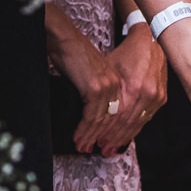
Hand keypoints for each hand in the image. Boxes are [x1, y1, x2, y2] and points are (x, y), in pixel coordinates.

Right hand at [46, 7, 122, 152]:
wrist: (65, 39)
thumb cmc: (77, 56)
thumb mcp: (96, 77)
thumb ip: (102, 94)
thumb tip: (99, 114)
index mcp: (123, 85)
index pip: (125, 115)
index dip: (118, 132)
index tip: (110, 144)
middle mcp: (120, 87)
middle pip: (117, 121)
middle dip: (107, 139)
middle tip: (98, 151)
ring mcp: (109, 88)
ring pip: (104, 120)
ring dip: (92, 136)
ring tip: (84, 146)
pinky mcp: (96, 88)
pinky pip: (92, 116)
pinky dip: (84, 129)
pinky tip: (78, 137)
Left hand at [98, 26, 166, 155]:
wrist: (152, 42)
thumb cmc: (128, 52)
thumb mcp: (110, 66)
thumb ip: (105, 90)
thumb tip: (90, 109)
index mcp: (131, 86)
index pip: (114, 117)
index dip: (102, 131)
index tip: (92, 140)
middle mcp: (145, 94)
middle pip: (125, 124)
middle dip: (111, 139)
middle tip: (100, 150)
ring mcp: (155, 98)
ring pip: (137, 124)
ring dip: (123, 138)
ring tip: (111, 148)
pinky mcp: (160, 99)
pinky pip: (146, 119)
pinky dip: (135, 130)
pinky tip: (126, 137)